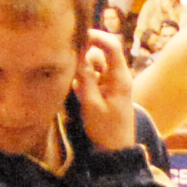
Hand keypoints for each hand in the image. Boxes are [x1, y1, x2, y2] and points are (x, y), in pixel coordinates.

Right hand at [73, 26, 137, 153]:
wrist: (114, 152)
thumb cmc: (105, 130)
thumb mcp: (91, 104)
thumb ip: (84, 78)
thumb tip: (77, 54)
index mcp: (119, 78)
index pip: (112, 46)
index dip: (96, 36)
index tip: (77, 35)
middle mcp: (117, 77)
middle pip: (100, 53)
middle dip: (83, 55)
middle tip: (67, 60)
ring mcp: (111, 84)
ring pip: (94, 66)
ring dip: (81, 69)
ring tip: (70, 80)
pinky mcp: (105, 92)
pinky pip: (92, 78)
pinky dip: (82, 81)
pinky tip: (74, 91)